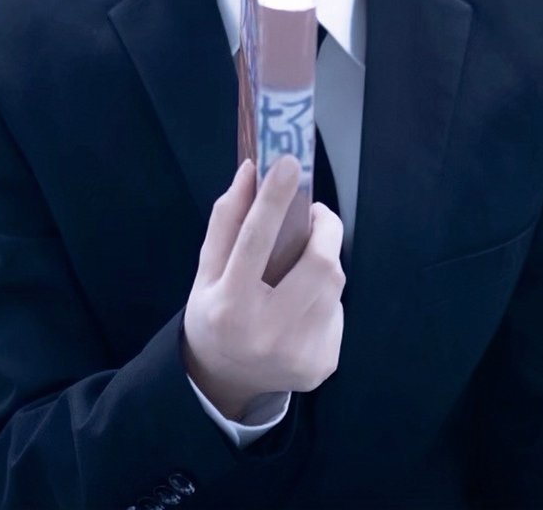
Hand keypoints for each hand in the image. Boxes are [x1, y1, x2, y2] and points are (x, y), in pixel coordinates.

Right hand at [182, 154, 345, 420]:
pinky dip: (325, 294)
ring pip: (334, 283)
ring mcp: (299, 354)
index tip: (288, 163)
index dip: (273, 199)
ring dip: (324, 261)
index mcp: (229, 305)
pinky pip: (336, 309)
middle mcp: (266, 333)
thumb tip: (251, 171)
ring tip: (302, 262)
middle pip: (319, 265)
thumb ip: (226, 221)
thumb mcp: (206, 271)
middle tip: (315, 213)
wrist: (226, 380)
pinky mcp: (322, 364)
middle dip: (326, 228)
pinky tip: (303, 303)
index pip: (254, 241)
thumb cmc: (215, 312)